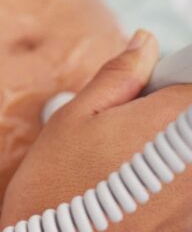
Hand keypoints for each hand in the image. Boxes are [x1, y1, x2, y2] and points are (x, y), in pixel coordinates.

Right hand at [0, 30, 191, 230]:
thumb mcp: (75, 117)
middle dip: (166, 118)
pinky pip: (184, 186)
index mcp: (176, 118)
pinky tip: (134, 193)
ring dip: (166, 151)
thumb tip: (144, 43)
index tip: (148, 94)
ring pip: (186, 150)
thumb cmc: (58, 189)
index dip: (170, 82)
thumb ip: (119, 75)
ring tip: (126, 169)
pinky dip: (167, 183)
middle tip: (128, 135)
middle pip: (189, 118)